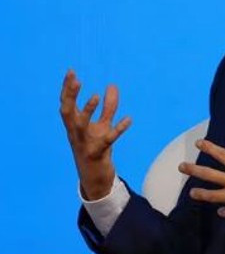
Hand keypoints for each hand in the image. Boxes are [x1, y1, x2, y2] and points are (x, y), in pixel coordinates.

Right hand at [59, 70, 131, 199]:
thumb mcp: (102, 127)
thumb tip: (112, 85)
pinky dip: (118, 129)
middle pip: (68, 112)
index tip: (71, 72)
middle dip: (71, 96)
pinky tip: (128, 119)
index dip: (67, 89)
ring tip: (96, 95)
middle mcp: (76, 134)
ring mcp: (85, 144)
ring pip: (82, 126)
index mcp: (74, 126)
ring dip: (88, 111)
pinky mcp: (97, 154)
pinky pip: (108, 140)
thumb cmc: (96, 149)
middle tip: (76, 80)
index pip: (66, 104)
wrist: (95, 181)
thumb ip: (108, 107)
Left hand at [179, 140, 224, 229]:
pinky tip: (221, 212)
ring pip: (212, 196)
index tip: (199, 143)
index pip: (222, 155)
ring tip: (192, 193)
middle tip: (182, 167)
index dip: (209, 148)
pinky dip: (223, 212)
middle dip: (194, 170)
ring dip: (201, 194)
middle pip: (209, 174)